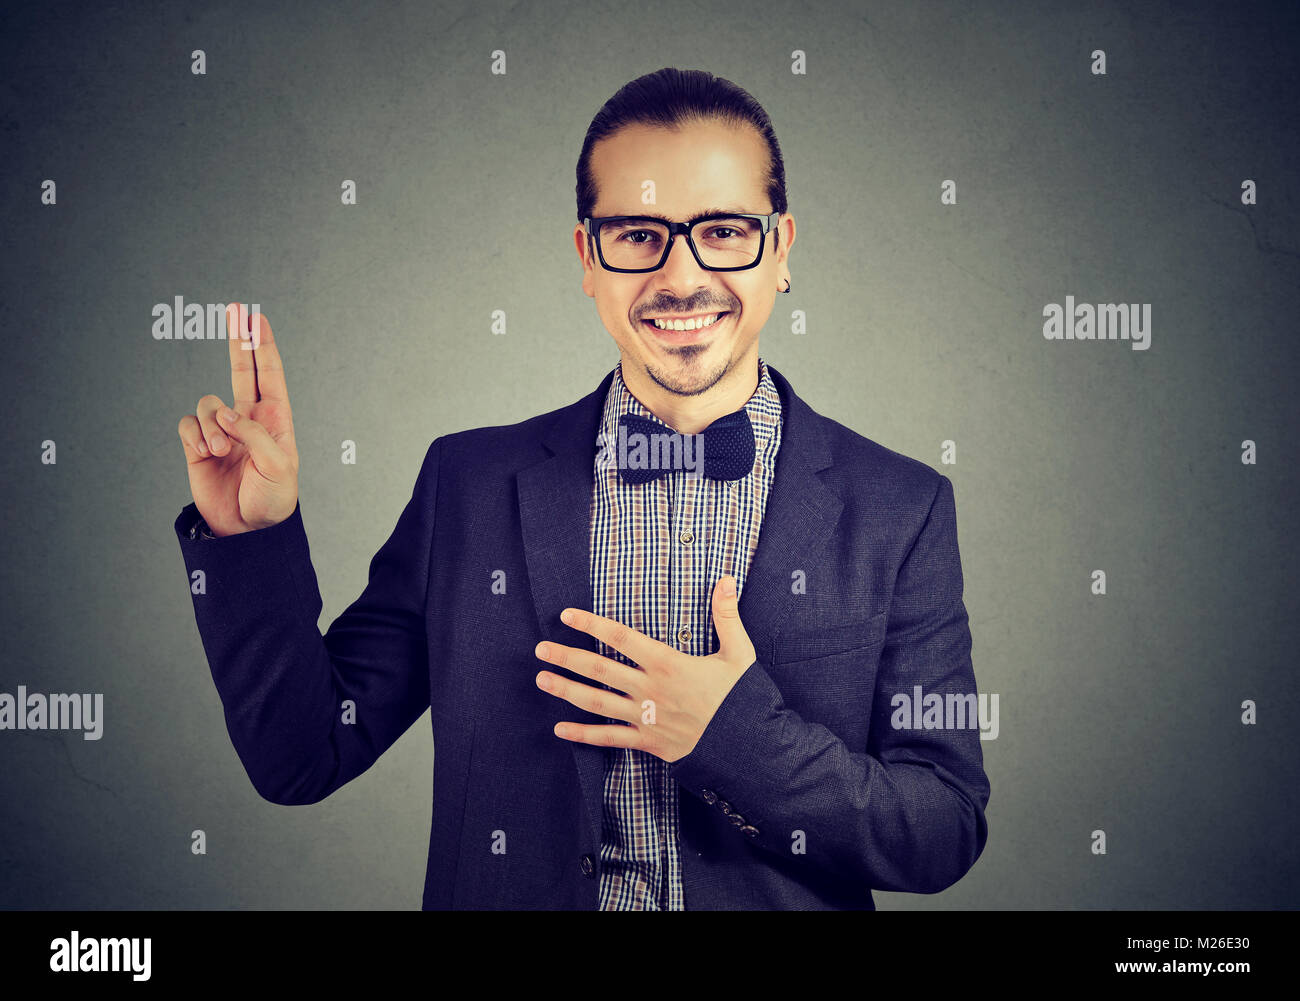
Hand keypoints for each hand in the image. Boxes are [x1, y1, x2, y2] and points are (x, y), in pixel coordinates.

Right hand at [176, 304, 299, 536]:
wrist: (247, 529)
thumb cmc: (273, 498)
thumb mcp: (279, 466)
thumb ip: (255, 435)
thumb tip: (228, 414)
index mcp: (275, 419)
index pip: (269, 374)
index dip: (262, 345)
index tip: (256, 317)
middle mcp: (248, 419)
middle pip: (241, 369)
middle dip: (238, 340)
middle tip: (235, 310)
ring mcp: (222, 431)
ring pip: (208, 403)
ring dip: (212, 426)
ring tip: (222, 451)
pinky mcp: (198, 445)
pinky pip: (188, 424)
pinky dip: (195, 436)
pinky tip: (206, 454)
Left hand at [534, 576, 755, 762]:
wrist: (750, 748)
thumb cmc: (743, 700)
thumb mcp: (739, 653)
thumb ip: (726, 616)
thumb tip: (727, 579)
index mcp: (668, 663)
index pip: (621, 638)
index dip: (591, 624)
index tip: (567, 615)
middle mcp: (649, 690)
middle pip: (599, 669)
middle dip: (567, 657)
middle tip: (540, 648)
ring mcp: (646, 717)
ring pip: (597, 702)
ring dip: (566, 690)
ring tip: (541, 680)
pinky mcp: (648, 742)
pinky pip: (610, 738)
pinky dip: (584, 735)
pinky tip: (561, 730)